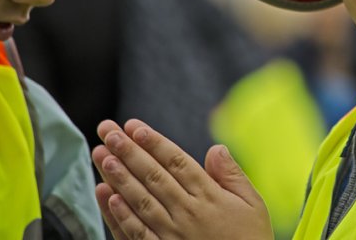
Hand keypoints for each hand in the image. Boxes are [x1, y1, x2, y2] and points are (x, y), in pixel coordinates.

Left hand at [92, 119, 273, 239]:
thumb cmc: (251, 239)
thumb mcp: (253, 204)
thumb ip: (232, 175)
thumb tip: (216, 148)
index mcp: (210, 197)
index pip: (177, 163)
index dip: (154, 143)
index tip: (135, 127)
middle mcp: (188, 213)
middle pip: (153, 176)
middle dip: (129, 151)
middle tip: (109, 132)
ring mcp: (172, 235)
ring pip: (140, 200)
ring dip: (119, 177)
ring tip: (102, 155)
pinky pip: (137, 233)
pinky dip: (120, 215)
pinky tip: (107, 197)